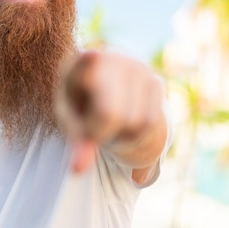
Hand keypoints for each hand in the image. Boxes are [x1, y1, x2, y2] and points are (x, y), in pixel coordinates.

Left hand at [60, 51, 166, 176]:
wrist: (103, 86)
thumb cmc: (79, 105)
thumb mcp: (71, 121)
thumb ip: (76, 142)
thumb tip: (79, 170)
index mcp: (81, 61)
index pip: (88, 69)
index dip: (91, 70)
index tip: (91, 61)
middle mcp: (113, 58)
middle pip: (112, 115)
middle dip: (101, 132)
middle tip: (92, 127)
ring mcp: (138, 68)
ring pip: (136, 124)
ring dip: (121, 136)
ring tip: (109, 122)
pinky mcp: (157, 81)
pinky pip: (152, 125)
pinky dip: (137, 134)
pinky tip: (126, 122)